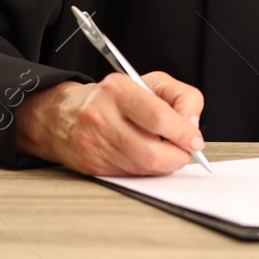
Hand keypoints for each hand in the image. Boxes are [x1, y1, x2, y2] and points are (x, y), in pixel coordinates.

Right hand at [13, 71, 204, 176]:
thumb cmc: (113, 98)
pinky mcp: (92, 166)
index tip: (194, 140)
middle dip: (176, 157)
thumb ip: (182, 97)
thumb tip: (193, 126)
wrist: (64, 116)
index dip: (182, 132)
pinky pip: (130, 176)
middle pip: (150, 151)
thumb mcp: (151, 82)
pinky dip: (146, 171)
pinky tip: (145, 157)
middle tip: (185, 151)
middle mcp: (101, 116)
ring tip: (166, 152)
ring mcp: (94, 144)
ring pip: (142, 168)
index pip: (157, 116)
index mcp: (117, 89)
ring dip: (163, 165)